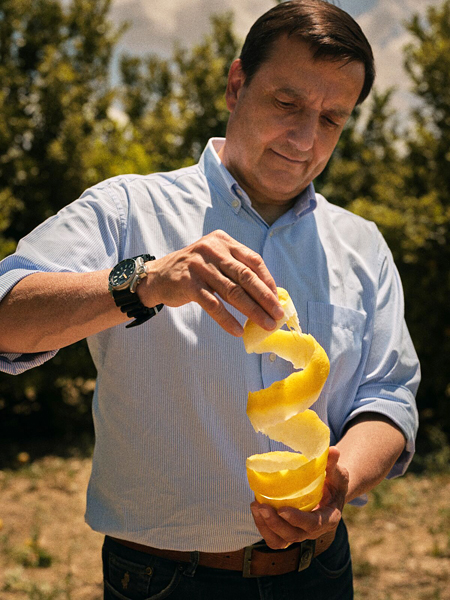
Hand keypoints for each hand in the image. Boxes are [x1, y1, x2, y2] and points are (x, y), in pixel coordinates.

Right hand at [138, 229, 283, 335]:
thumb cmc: (193, 270)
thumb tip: (266, 294)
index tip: (277, 299)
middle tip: (277, 315)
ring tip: (264, 325)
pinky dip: (227, 319)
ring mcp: (200, 266)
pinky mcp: (189, 283)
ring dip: (252, 311)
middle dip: (265, 298)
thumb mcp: (214, 260)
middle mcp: (212, 250)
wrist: (157, 276)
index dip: (267, 280)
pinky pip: (213, 305)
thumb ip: (235, 270)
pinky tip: (238, 330)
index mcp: (223, 242)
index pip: (253, 260)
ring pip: (232, 292)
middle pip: (246, 277)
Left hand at [250, 447, 348, 548]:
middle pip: (293, 535)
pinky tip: (255, 507)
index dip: (297, 519)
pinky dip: (262, 526)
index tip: (282, 509)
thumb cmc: (334, 482)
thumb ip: (333, 464)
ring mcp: (299, 533)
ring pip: (280, 541)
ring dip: (266, 526)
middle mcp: (313, 531)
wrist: (330, 493)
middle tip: (262, 506)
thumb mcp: (338, 473)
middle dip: (275, 523)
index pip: (313, 524)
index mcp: (329, 518)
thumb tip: (333, 450)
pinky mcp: (288, 531)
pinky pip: (273, 537)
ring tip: (255, 506)